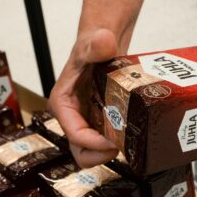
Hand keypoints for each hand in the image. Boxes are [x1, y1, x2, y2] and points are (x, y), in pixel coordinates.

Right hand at [48, 29, 118, 166]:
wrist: (103, 45)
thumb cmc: (93, 46)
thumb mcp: (94, 43)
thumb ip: (97, 43)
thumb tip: (104, 41)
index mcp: (62, 104)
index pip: (74, 134)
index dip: (94, 144)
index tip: (114, 142)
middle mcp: (71, 117)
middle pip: (81, 151)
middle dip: (100, 155)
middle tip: (123, 147)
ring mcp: (85, 122)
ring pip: (93, 152)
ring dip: (109, 152)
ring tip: (130, 143)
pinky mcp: (98, 123)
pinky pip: (105, 143)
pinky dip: (118, 144)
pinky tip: (134, 136)